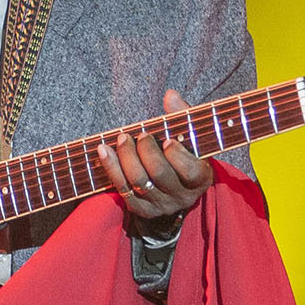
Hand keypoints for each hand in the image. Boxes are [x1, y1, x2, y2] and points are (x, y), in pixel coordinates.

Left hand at [97, 89, 212, 224]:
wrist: (175, 186)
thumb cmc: (184, 153)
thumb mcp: (190, 137)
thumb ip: (182, 116)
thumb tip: (170, 94)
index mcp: (200, 178)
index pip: (190, 171)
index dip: (177, 156)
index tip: (167, 140)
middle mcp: (181, 196)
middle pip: (159, 174)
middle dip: (146, 151)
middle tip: (141, 135)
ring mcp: (160, 205)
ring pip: (138, 182)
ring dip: (126, 158)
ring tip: (122, 138)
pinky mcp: (142, 209)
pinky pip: (123, 191)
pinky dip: (111, 169)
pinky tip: (104, 151)